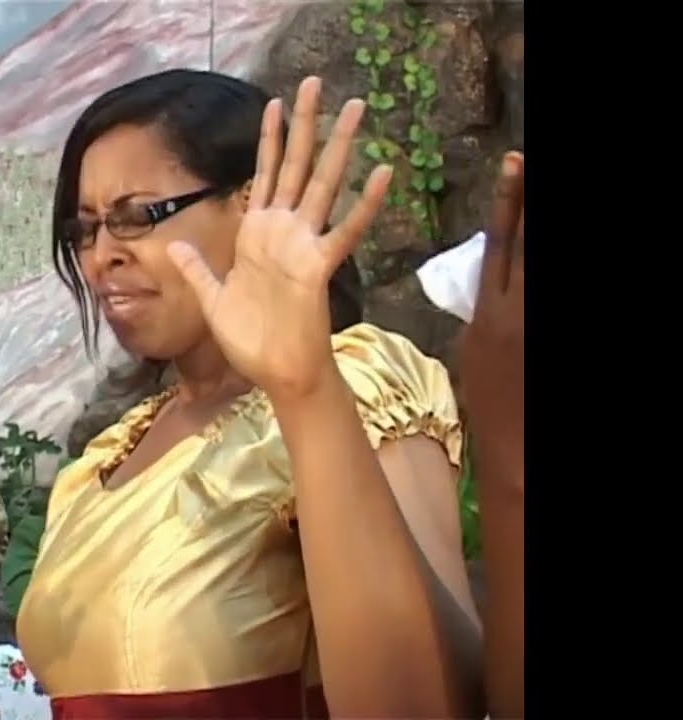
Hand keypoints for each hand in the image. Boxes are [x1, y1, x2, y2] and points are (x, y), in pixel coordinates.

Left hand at [167, 76, 390, 400]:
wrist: (275, 373)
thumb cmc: (250, 339)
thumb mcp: (212, 298)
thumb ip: (197, 268)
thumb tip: (176, 243)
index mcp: (258, 235)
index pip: (264, 176)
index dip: (269, 140)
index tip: (274, 103)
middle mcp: (283, 232)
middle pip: (295, 166)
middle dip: (304, 125)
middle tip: (316, 83)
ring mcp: (303, 246)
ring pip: (322, 185)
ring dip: (338, 147)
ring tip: (355, 108)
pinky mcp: (318, 267)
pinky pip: (345, 230)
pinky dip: (364, 204)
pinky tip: (381, 174)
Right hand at [460, 151, 523, 477]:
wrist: (517, 450)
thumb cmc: (493, 404)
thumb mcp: (474, 350)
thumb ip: (485, 311)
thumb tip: (492, 274)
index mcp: (487, 313)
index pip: (498, 242)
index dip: (508, 200)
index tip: (516, 161)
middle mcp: (516, 311)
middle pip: (530, 242)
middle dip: (534, 203)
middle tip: (535, 163)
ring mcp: (537, 325)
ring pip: (543, 265)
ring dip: (543, 232)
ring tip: (543, 204)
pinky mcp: (546, 339)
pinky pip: (543, 297)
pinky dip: (538, 276)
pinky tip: (537, 274)